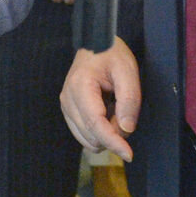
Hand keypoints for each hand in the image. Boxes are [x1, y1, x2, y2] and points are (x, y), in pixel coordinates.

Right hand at [60, 38, 140, 161]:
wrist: (95, 42)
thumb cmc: (112, 53)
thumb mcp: (128, 71)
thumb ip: (129, 100)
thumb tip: (126, 129)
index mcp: (80, 86)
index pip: (96, 124)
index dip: (113, 142)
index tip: (129, 154)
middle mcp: (68, 98)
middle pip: (91, 135)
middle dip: (113, 135)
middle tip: (127, 112)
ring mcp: (66, 105)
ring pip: (87, 139)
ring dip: (106, 134)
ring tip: (116, 108)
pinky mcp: (68, 110)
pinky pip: (84, 133)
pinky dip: (99, 132)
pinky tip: (108, 113)